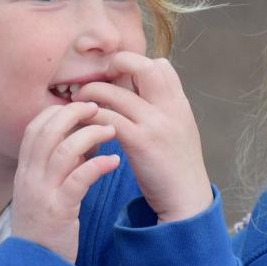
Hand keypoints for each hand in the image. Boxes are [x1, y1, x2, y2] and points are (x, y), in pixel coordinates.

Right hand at [11, 101, 120, 262]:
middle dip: (75, 113)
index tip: (81, 104)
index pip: (35, 127)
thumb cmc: (45, 227)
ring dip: (91, 135)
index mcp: (25, 170)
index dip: (57, 110)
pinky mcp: (59, 210)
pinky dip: (98, 166)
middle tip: (99, 108)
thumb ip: (58, 167)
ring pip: (64, 150)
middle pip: (48, 131)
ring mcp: (42, 192)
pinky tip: (114, 162)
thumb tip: (82, 142)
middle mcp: (29, 177)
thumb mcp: (44, 191)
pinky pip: (79, 179)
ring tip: (112, 131)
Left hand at [74, 51, 211, 222]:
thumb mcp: (179, 130)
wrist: (187, 200)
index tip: (118, 79)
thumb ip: (162, 109)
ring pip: (115, 92)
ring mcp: (156, 124)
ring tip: (79, 101)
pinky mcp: (140, 143)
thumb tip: (137, 91)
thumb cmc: (177, 167)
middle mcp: (170, 108)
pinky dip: (91, 117)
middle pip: (141, 66)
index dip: (136, 65)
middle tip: (98, 80)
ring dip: (92, 92)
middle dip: (115, 65)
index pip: (160, 65)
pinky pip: (108, 118)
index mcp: (180, 103)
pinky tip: (84, 125)